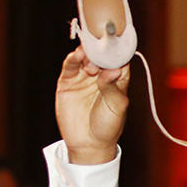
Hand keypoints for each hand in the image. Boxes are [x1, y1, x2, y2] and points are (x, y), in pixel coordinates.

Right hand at [55, 47, 128, 164]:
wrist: (89, 144)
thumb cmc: (108, 126)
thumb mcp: (116, 107)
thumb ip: (113, 87)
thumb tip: (113, 70)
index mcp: (117, 78)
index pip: (118, 57)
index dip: (117, 49)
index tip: (114, 42)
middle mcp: (100, 74)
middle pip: (100, 53)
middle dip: (99, 51)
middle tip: (99, 58)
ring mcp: (83, 77)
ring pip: (84, 56)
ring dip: (86, 54)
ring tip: (90, 65)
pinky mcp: (68, 81)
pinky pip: (70, 65)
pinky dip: (72, 58)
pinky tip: (76, 56)